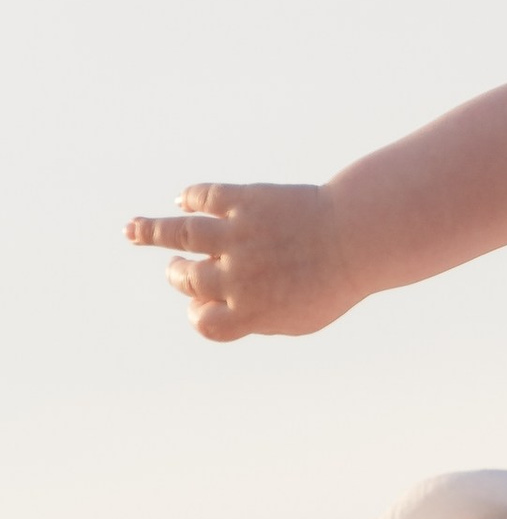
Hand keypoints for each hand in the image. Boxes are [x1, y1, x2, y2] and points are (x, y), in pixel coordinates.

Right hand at [127, 184, 360, 340]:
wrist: (363, 237)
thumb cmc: (335, 281)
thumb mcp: (303, 316)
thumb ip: (260, 319)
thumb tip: (220, 312)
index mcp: (251, 312)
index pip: (203, 321)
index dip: (199, 313)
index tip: (205, 305)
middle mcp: (238, 276)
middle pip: (187, 278)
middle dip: (179, 275)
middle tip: (177, 268)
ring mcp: (239, 236)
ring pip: (180, 233)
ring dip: (152, 231)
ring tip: (130, 228)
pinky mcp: (247, 200)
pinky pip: (205, 197)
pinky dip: (190, 197)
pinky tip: (181, 200)